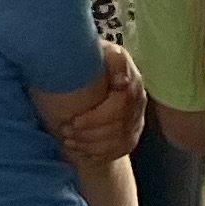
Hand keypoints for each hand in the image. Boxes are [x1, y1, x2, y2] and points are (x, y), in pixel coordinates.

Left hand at [44, 48, 146, 169]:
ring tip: (68, 140)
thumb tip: (121, 81)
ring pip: (117, 141)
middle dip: (88, 133)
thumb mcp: (102, 51)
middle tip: (65, 131)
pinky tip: (80, 150)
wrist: (103, 74)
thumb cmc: (97, 62)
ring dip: (90, 144)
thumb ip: (110, 60)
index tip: (74, 120)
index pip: (121, 106)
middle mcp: (139, 104)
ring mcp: (137, 121)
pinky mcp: (131, 135)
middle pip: (118, 127)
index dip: (96, 118)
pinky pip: (117, 151)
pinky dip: (97, 154)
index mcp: (133, 82)